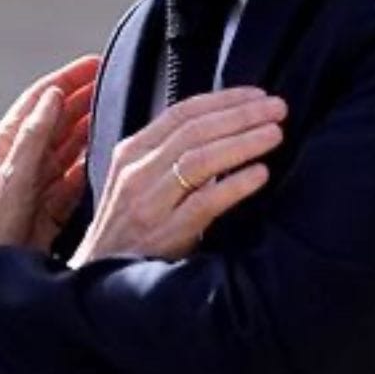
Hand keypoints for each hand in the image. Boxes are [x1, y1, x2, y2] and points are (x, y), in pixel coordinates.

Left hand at [0, 55, 98, 249]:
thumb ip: (33, 137)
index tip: (94, 64)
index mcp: (5, 145)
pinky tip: (108, 157)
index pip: (39, 99)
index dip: (67, 79)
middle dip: (83, 98)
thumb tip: (52, 97)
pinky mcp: (48, 205)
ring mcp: (36, 182)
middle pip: (57, 119)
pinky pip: (74, 177)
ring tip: (116, 109)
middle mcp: (20, 160)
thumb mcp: (13, 178)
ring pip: (67, 146)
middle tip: (113, 82)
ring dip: (90, 127)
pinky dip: (91, 164)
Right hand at [70, 88, 285, 266]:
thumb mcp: (135, 182)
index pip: (181, 113)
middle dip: (241, 115)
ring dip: (243, 143)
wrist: (97, 278)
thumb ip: (166, 156)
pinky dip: (234, 185)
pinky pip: (204, 203)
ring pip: (199, 160)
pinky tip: (260, 175)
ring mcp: (149, 203)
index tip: (258, 95)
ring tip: (275, 134)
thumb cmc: (127, 229)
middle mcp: (137, 172)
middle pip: (195, 131)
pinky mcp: (165, 235)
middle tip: (278, 108)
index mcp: (131, 153)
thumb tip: (222, 129)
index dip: (224, 100)